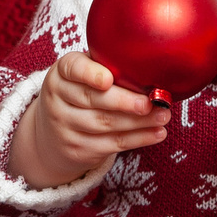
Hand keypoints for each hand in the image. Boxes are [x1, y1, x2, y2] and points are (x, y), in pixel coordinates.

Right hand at [10, 52, 170, 188]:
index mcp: (61, 73)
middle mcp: (57, 99)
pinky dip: (138, 139)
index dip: (90, 75)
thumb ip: (107, 67)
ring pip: (105, 124)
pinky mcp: (78, 150)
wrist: (54, 134)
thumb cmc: (81, 93)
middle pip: (93, 100)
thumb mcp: (84, 74)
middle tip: (150, 102)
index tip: (108, 80)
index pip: (73, 69)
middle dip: (124, 102)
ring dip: (138, 122)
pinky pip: (112, 144)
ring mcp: (65, 127)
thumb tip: (151, 68)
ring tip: (163, 116)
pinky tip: (157, 133)